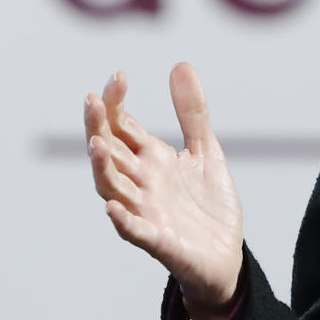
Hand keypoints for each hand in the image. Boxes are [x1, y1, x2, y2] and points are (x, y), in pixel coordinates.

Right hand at [84, 64, 244, 319]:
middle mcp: (141, 183)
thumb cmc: (207, 205)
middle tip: (93, 101)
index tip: (118, 77)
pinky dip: (123, 220)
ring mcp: (146, 212)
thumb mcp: (206, 151)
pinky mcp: (159, 241)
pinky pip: (135, 232)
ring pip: (113, 188)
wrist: (227, 255)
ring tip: (96, 143)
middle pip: (110, 152)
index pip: (122, 127)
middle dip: (99, 128)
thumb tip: (180, 65)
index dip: (115, 103)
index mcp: (150, 160)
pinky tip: (114, 208)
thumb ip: (192, 113)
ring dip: (102, 168)